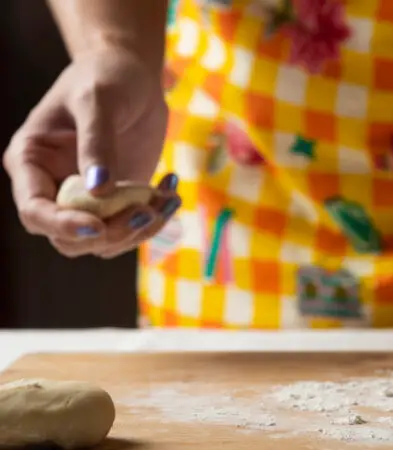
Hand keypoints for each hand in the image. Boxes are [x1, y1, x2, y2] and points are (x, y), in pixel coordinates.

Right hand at [3, 46, 178, 258]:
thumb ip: (96, 143)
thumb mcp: (98, 101)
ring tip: (168, 198)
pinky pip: (131, 228)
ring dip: (139, 231)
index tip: (99, 226)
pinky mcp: (118, 201)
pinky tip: (171, 190)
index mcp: (31, 162)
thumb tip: (98, 191)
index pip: (34, 211)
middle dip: (110, 233)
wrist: (132, 75)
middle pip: (69, 238)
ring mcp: (87, 198)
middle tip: (148, 212)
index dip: (63, 226)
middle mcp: (54, 186)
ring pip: (105, 242)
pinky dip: (155, 219)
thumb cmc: (106, 77)